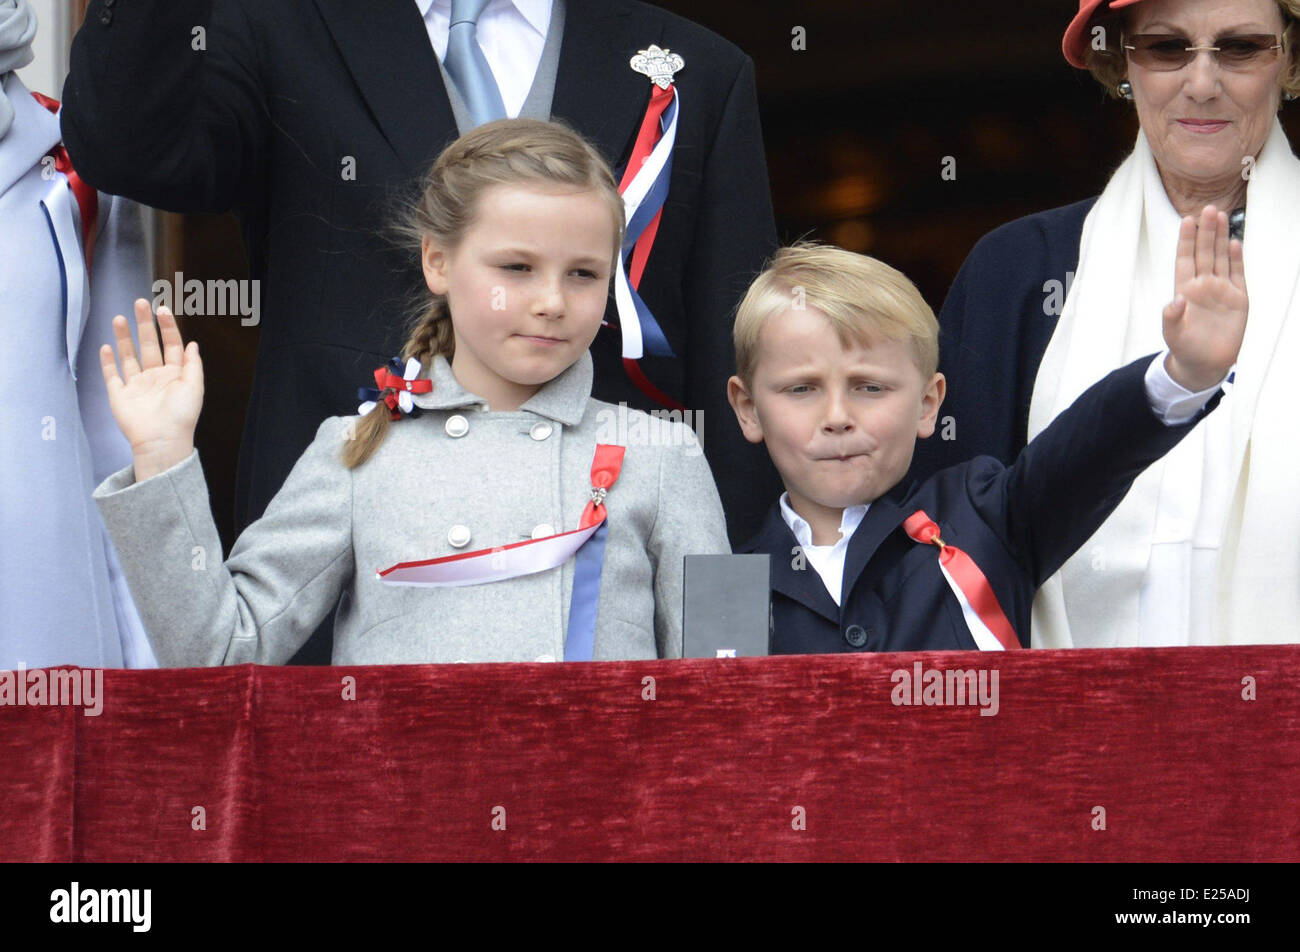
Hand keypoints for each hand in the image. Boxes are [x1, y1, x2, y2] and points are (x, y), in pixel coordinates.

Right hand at [100, 299, 203, 479]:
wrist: (161, 440)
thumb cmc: (181, 415)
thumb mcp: (194, 387)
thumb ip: (192, 364)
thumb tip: (193, 343)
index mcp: (175, 374)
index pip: (171, 345)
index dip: (168, 327)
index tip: (162, 309)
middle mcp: (155, 376)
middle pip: (148, 345)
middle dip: (144, 324)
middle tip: (140, 302)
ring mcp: (136, 385)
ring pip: (128, 356)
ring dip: (124, 337)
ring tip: (119, 317)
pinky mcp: (120, 395)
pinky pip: (112, 375)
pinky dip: (108, 361)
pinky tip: (106, 346)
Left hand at [1162, 205, 1247, 391]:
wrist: (1205, 364)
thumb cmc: (1184, 348)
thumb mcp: (1172, 333)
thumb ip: (1171, 317)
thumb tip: (1175, 300)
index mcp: (1184, 290)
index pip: (1184, 259)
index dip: (1186, 240)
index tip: (1186, 220)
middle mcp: (1203, 285)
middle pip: (1204, 252)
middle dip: (1206, 231)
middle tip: (1208, 209)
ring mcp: (1221, 290)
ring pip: (1221, 258)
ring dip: (1221, 238)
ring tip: (1221, 216)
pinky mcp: (1238, 298)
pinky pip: (1237, 273)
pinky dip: (1236, 258)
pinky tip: (1235, 242)